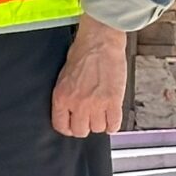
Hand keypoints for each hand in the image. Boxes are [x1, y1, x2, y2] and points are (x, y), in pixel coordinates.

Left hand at [52, 20, 126, 138]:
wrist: (99, 43)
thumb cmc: (81, 55)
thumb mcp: (63, 78)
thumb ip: (66, 97)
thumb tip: (69, 112)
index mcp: (62, 97)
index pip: (61, 126)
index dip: (68, 128)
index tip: (73, 125)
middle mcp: (78, 104)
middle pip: (81, 131)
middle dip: (85, 127)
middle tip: (89, 119)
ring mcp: (96, 104)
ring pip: (98, 129)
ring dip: (100, 123)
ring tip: (101, 114)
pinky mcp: (114, 101)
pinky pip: (114, 124)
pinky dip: (114, 124)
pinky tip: (112, 118)